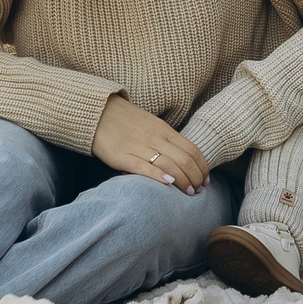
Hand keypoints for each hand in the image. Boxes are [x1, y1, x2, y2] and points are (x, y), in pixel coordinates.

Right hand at [92, 95, 208, 193]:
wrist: (97, 111)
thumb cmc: (126, 120)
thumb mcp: (151, 124)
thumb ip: (165, 139)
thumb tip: (183, 158)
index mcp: (163, 129)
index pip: (191, 150)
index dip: (202, 167)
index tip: (205, 180)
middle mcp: (154, 137)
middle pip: (184, 160)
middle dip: (195, 177)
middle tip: (198, 191)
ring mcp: (138, 146)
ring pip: (168, 165)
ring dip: (182, 181)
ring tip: (188, 192)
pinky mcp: (121, 156)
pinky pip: (142, 167)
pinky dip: (158, 176)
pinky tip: (168, 184)